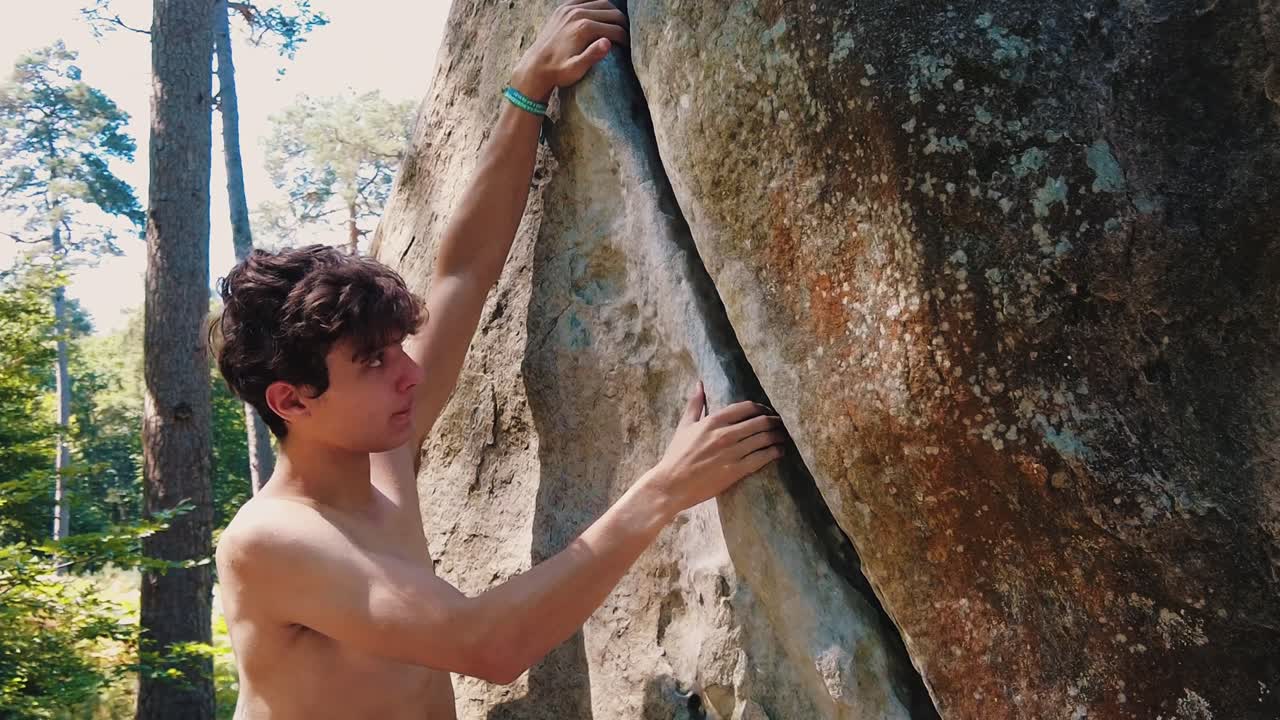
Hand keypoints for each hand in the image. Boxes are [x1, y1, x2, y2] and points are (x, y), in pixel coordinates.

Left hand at [511, 0, 629, 101]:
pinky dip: (596, 5)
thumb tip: (608, 42)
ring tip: (616, 26)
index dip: (625, 39)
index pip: (615, 29)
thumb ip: (592, 56)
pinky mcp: (563, 8)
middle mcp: (577, 13)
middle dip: (622, 24)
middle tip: (625, 36)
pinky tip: (601, 15)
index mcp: (584, 28)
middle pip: (612, 12)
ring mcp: (569, 8)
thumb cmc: (558, 71)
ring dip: (612, 13)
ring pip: (602, 2)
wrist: (535, 66)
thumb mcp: (576, 69)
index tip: (628, 48)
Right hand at [644, 382, 787, 514]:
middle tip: (780, 424)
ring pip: (764, 439)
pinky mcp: (736, 470)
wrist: (671, 484)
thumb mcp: (684, 426)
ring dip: (777, 437)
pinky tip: (779, 452)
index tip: (767, 411)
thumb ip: (694, 404)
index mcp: (713, 421)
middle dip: (774, 422)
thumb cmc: (676, 455)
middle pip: (760, 422)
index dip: (761, 408)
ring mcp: (732, 453)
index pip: (746, 408)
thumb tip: (699, 384)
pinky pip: (762, 458)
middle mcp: (725, 434)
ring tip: (782, 437)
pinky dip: (774, 453)